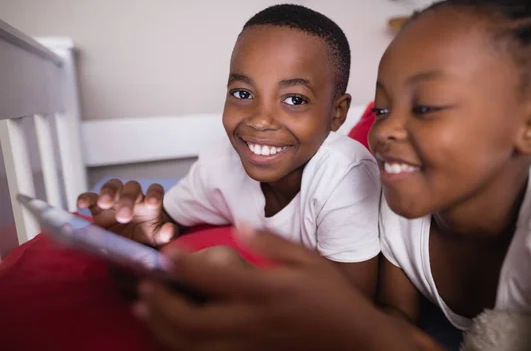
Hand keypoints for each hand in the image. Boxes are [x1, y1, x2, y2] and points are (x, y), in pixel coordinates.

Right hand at [77, 179, 177, 246]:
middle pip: (132, 188)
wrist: (128, 246)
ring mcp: (115, 200)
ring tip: (104, 204)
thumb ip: (165, 235)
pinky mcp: (97, 207)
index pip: (155, 190)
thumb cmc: (145, 238)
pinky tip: (82, 205)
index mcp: (150, 204)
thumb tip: (170, 231)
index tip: (152, 203)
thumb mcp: (157, 239)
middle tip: (124, 217)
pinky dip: (86, 198)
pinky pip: (91, 197)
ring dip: (108, 192)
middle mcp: (133, 198)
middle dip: (128, 199)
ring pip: (113, 186)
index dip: (154, 193)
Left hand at [133, 228, 431, 350]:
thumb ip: (271, 243)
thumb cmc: (332, 297)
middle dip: (161, 303)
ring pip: (193, 344)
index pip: (213, 278)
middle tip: (144, 286)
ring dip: (163, 327)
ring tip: (144, 309)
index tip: (167, 253)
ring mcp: (248, 344)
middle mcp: (251, 321)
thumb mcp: (308, 260)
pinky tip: (173, 332)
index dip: (183, 265)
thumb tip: (240, 226)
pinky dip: (182, 344)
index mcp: (266, 291)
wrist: (351, 339)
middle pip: (191, 319)